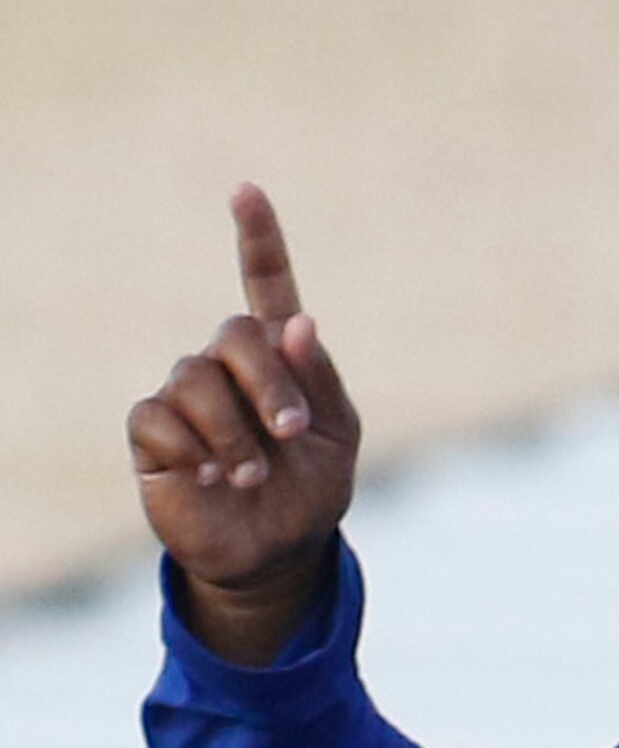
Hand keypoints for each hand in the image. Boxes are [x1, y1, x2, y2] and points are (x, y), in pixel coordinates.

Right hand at [127, 184, 361, 657]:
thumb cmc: (310, 492)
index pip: (265, 286)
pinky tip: (210, 478)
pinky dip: (192, 449)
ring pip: (195, 378)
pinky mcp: (155, 433)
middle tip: (289, 434)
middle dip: (268, 384)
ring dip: (233, 432)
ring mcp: (187, 396)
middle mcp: (228, 367)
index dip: (258, 239)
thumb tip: (298, 321)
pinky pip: (159, 417)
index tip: (246, 192)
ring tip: (250, 476)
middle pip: (233, 334)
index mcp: (279, 359)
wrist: (276, 555)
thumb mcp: (335, 438)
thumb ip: (319, 382)